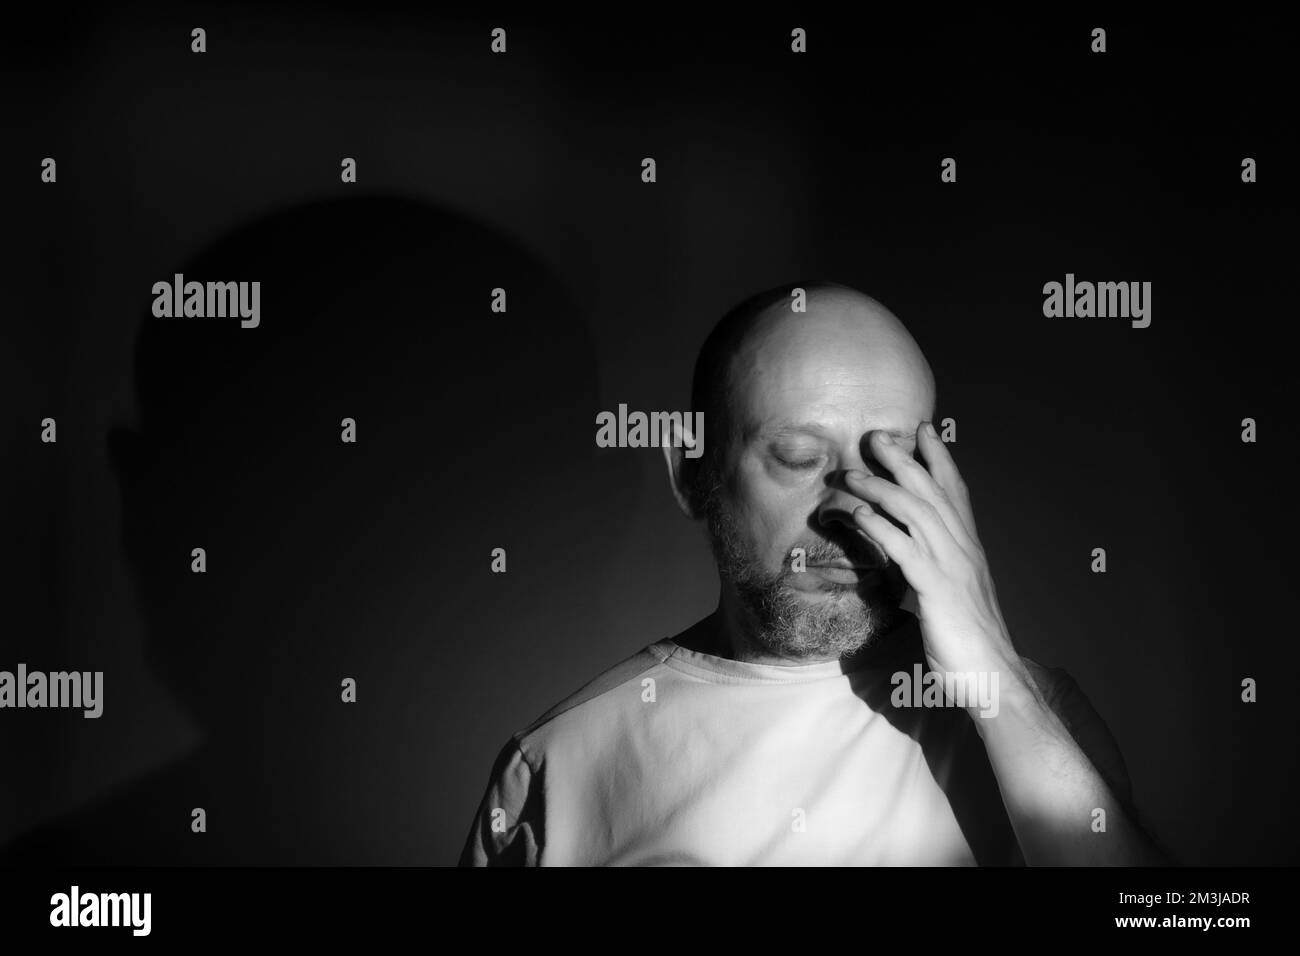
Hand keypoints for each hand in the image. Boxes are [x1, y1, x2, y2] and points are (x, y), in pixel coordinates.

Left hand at [844, 423, 1022, 688]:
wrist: (992, 675)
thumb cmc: (968, 640)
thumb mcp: (953, 594)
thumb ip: (935, 568)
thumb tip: (911, 556)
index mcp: (969, 547)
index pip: (956, 491)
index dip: (939, 458)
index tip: (922, 429)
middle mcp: (964, 548)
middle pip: (932, 491)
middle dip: (904, 459)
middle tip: (876, 436)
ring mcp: (951, 566)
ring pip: (916, 512)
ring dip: (881, 488)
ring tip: (851, 474)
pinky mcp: (936, 590)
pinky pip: (905, 549)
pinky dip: (881, 527)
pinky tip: (859, 515)